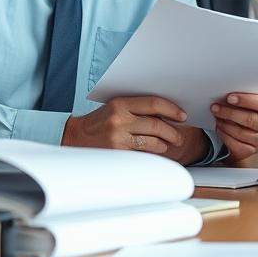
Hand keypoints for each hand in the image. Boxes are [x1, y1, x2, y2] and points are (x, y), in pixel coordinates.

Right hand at [61, 96, 186, 158]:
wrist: (75, 136)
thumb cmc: (99, 122)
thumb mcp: (115, 108)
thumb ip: (137, 109)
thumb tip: (166, 114)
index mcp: (120, 103)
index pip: (154, 103)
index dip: (171, 109)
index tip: (182, 116)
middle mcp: (119, 119)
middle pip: (156, 124)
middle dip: (172, 131)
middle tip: (179, 136)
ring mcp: (118, 137)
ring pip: (152, 141)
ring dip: (165, 144)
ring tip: (169, 144)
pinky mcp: (117, 152)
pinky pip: (142, 153)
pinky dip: (153, 153)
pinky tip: (158, 152)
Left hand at [211, 91, 257, 160]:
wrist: (251, 118)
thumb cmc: (251, 104)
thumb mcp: (254, 94)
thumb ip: (247, 91)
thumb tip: (229, 88)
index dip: (245, 100)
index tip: (230, 97)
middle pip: (251, 120)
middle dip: (230, 112)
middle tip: (216, 107)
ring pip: (242, 133)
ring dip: (225, 124)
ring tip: (216, 116)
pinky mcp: (252, 150)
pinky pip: (236, 145)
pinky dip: (225, 135)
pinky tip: (219, 127)